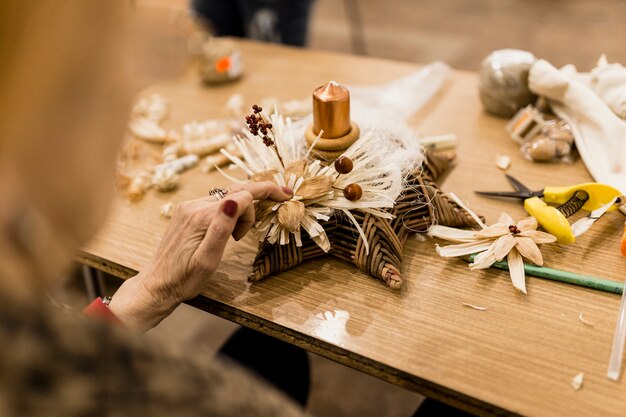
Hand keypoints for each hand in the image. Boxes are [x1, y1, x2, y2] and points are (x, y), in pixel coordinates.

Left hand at [108, 181, 291, 330]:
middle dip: (259, 196)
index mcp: (202, 217)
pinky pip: (217, 202)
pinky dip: (231, 210)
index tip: (286, 197)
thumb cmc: (184, 279)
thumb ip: (222, 228)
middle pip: (236, 190)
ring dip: (242, 210)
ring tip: (239, 237)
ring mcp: (189, 207)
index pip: (242, 195)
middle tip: (282, 199)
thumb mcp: (208, 260)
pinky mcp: (187, 211)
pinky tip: (231, 229)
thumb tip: (234, 201)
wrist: (157, 285)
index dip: (265, 195)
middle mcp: (194, 206)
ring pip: (228, 195)